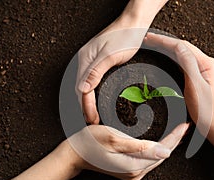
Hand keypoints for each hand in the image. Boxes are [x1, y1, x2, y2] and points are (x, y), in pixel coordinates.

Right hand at [68, 123, 188, 179]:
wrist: (74, 154)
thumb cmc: (91, 142)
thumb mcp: (114, 139)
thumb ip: (140, 147)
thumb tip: (165, 152)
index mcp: (134, 166)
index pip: (162, 150)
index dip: (175, 137)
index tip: (185, 125)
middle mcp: (135, 173)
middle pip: (161, 155)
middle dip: (175, 140)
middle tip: (185, 126)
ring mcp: (132, 173)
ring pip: (156, 158)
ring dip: (168, 144)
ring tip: (178, 132)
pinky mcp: (129, 170)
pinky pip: (148, 159)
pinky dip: (157, 149)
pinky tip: (162, 141)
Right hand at [76, 0, 167, 123]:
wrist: (134, 24)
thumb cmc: (125, 37)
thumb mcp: (110, 55)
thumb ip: (95, 72)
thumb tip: (82, 90)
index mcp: (85, 59)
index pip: (81, 88)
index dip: (85, 105)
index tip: (92, 118)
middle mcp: (84, 60)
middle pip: (79, 88)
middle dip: (84, 107)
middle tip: (92, 122)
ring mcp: (90, 61)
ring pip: (84, 86)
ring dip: (86, 102)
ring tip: (92, 115)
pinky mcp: (98, 62)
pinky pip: (90, 81)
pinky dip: (91, 93)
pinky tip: (96, 99)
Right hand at [143, 33, 213, 134]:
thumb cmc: (208, 112)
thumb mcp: (196, 87)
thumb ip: (187, 64)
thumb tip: (178, 46)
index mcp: (207, 64)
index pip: (182, 46)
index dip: (163, 41)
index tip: (149, 38)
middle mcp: (208, 64)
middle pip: (183, 47)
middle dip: (165, 42)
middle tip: (148, 39)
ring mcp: (206, 70)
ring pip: (184, 54)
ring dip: (169, 48)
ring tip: (154, 45)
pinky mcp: (203, 77)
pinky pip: (186, 62)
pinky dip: (174, 57)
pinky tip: (166, 57)